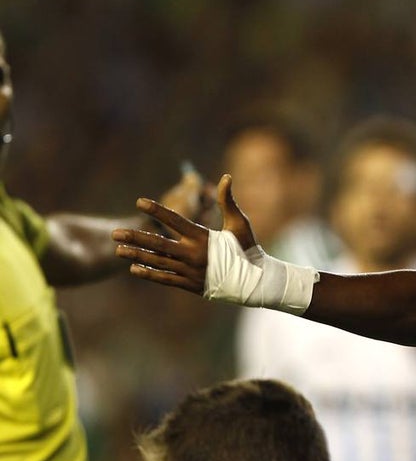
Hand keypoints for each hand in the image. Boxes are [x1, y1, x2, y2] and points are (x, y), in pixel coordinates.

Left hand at [113, 174, 256, 293]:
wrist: (254, 280)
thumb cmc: (247, 248)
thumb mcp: (239, 223)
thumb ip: (227, 201)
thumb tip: (226, 177)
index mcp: (203, 237)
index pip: (175, 220)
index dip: (157, 210)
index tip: (139, 202)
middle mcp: (193, 254)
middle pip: (158, 244)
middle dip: (135, 237)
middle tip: (115, 233)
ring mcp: (190, 270)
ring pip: (157, 262)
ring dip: (136, 255)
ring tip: (118, 249)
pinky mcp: (190, 284)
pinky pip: (165, 278)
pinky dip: (149, 273)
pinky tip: (134, 268)